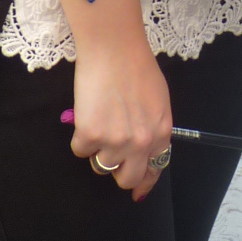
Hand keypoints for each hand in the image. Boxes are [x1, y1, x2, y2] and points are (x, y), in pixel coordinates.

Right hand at [69, 35, 172, 200]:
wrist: (114, 48)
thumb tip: (143, 150)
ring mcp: (115, 141)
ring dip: (97, 147)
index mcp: (161, 133)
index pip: (154, 171)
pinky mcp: (90, 135)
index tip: (137, 192)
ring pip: (100, 164)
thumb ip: (152, 127)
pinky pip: (80, 150)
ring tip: (100, 118)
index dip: (143, 183)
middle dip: (117, 168)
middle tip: (110, 149)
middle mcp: (141, 143)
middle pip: (126, 179)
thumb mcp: (157, 101)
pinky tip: (88, 112)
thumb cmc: (136, 66)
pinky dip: (80, 136)